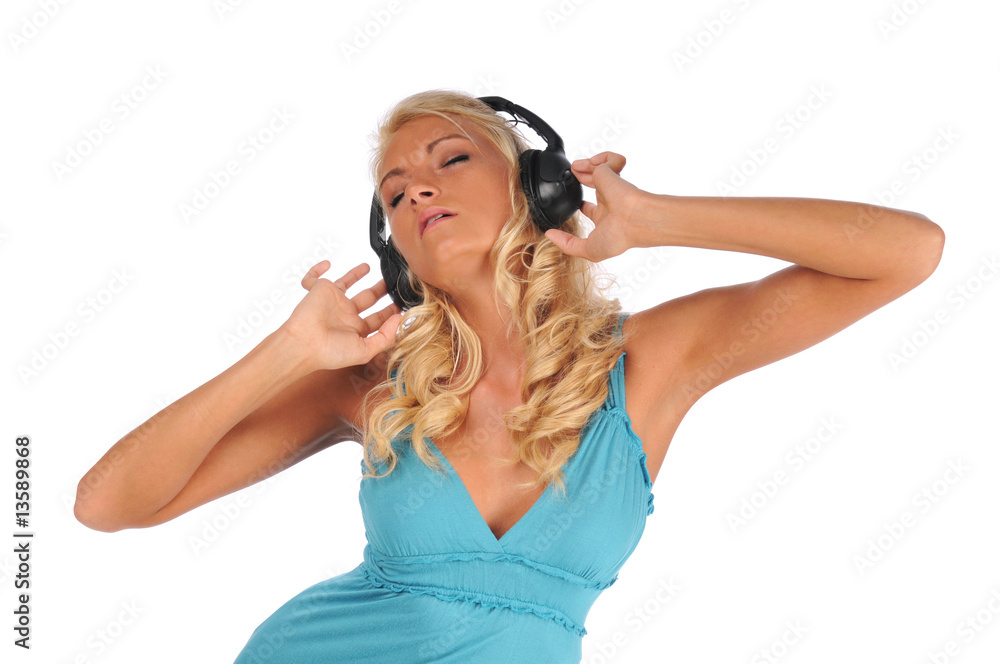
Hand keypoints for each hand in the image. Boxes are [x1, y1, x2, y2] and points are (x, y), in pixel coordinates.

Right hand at [281, 261, 402, 371]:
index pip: (377, 319)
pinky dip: (317, 269)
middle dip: (380, 291)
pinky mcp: (319, 290)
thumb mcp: (365, 350)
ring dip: (356, 275)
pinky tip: (327, 264)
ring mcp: (333, 301)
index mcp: (356, 330)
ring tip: (368, 267)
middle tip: (392, 283)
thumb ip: (385, 336)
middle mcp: (345, 314)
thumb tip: (400, 319)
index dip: (391, 312)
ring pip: (346, 283)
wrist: (304, 344)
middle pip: (367, 299)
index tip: (403, 304)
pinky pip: (314, 277)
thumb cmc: (330, 352)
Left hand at [544, 151, 645, 262]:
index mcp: (605, 218)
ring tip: (575, 166)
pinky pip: (609, 158)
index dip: (581, 204)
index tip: (576, 202)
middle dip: (580, 176)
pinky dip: (603, 158)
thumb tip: (549, 235)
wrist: (634, 220)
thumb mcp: (588, 249)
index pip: (591, 208)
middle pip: (592, 184)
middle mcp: (609, 200)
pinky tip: (593, 163)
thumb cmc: (619, 237)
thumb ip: (567, 244)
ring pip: (597, 168)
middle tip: (572, 173)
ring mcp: (611, 185)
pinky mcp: (612, 172)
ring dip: (585, 165)